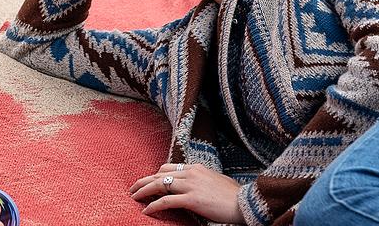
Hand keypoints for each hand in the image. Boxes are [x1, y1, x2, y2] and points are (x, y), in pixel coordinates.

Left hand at [129, 162, 243, 223]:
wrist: (245, 203)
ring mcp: (191, 185)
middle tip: (132, 188)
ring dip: (143, 191)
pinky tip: (146, 210)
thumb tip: (194, 186)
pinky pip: (166, 201)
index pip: (168, 167)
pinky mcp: (192, 199)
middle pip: (160, 174)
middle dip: (144, 181)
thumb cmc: (233, 195)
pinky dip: (154, 205)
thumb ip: (202, 180)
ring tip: (134, 197)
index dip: (155, 175)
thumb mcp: (215, 181)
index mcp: (196, 167)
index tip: (148, 182)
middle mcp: (191, 173)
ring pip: (159, 185)